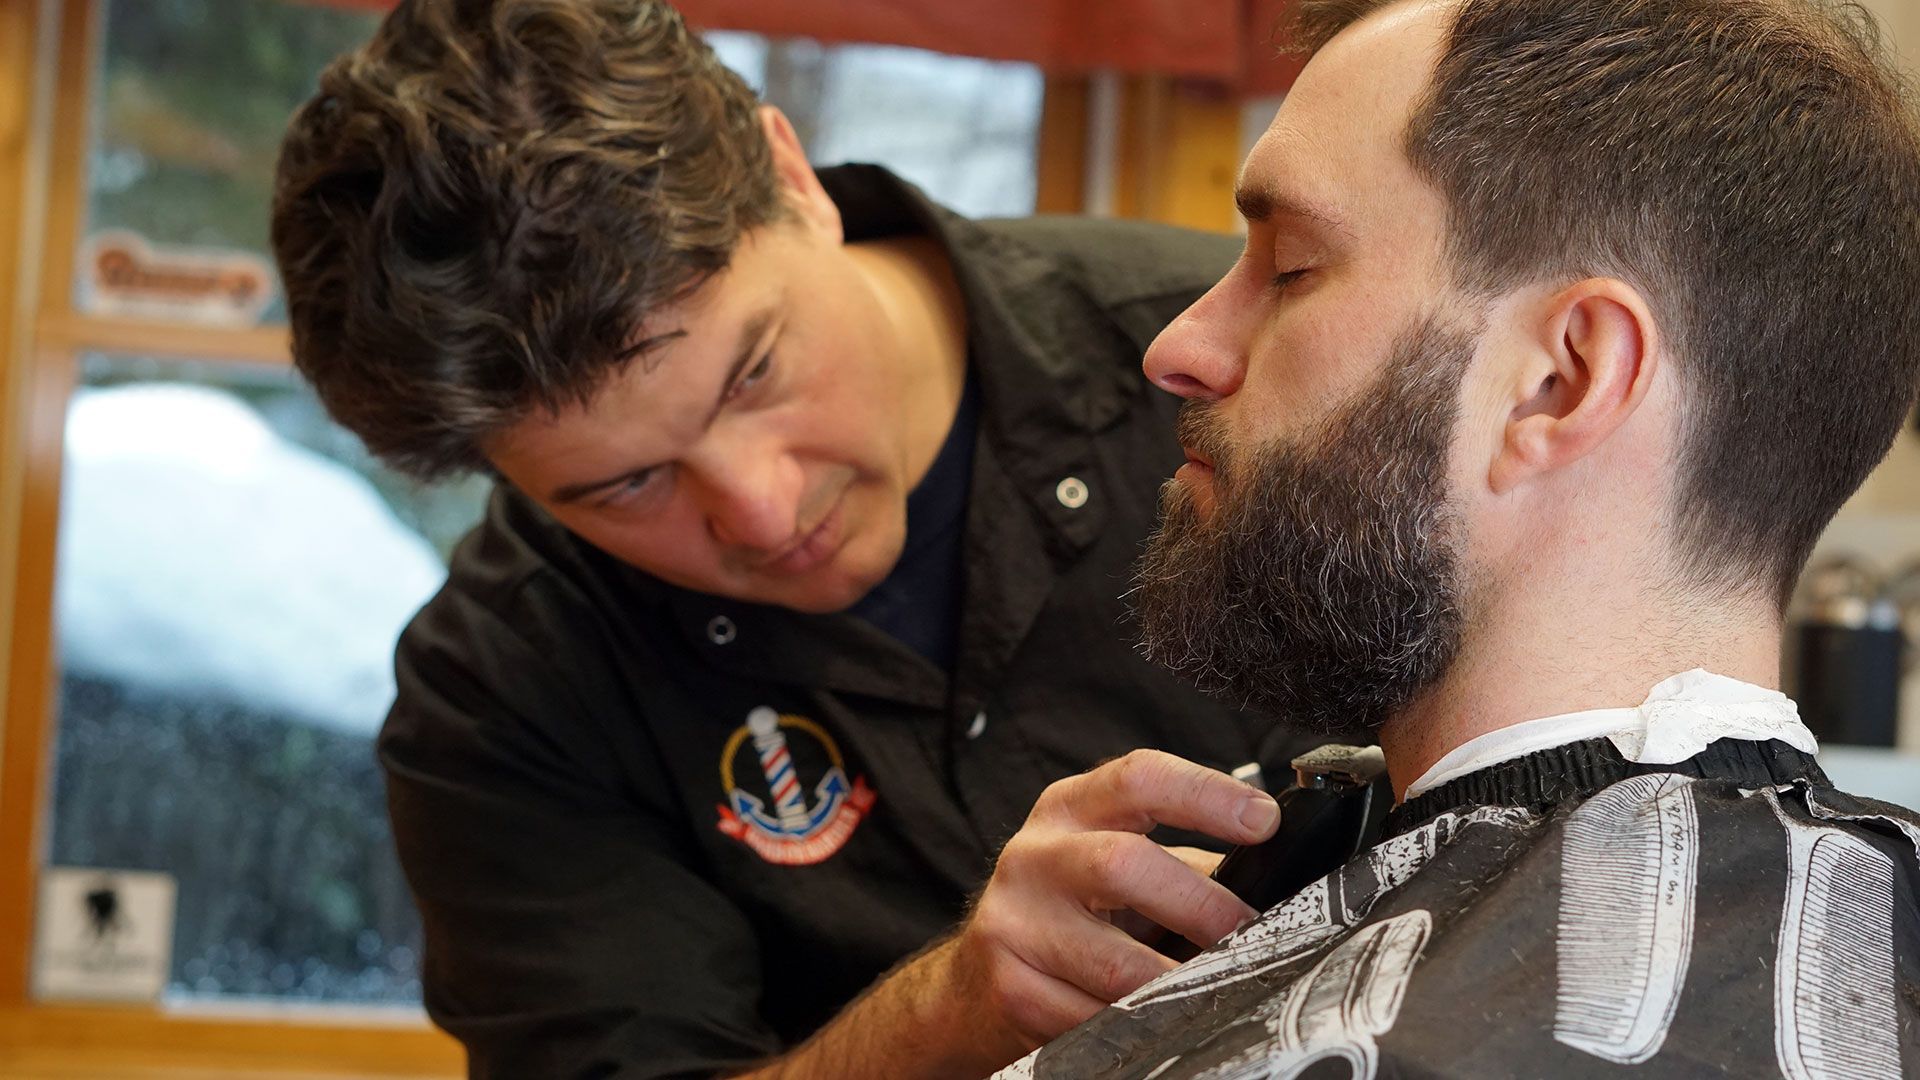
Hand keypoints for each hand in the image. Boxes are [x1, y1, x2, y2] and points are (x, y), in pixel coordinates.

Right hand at [939, 750, 1280, 1060]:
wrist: (978, 979)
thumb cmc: (1070, 910)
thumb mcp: (1113, 862)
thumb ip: (1186, 861)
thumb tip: (1275, 876)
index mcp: (1070, 809)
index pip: (1138, 777)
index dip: (1205, 794)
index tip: (1264, 821)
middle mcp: (1033, 855)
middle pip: (1121, 864)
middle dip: (1200, 905)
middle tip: (1250, 935)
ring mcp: (1013, 922)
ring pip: (1113, 962)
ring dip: (1178, 984)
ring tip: (1218, 990)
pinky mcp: (1011, 987)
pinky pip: (1095, 1018)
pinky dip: (1140, 1025)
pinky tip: (1160, 1021)